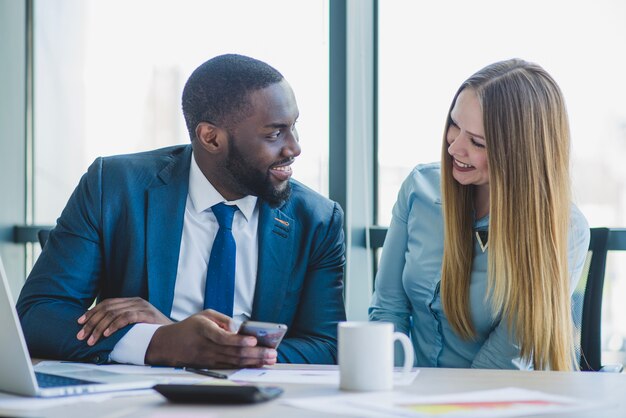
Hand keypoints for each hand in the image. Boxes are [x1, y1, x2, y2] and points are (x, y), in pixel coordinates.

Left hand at [76, 297, 172, 345]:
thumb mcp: (136, 323)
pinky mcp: (146, 314)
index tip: (80, 323)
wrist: (174, 333)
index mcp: (131, 301)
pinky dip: (114, 325)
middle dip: (91, 322)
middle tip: (81, 335)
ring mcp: (141, 306)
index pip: (107, 303)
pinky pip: (126, 317)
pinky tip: (106, 334)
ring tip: (91, 339)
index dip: (92, 312)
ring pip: (113, 314)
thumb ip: (123, 322)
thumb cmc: (153, 331)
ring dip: (99, 327)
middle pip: (107, 308)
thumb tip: (101, 330)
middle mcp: (135, 301)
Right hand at [144, 309, 276, 368]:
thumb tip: (238, 328)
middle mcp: (207, 346)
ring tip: (270, 359)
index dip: (239, 341)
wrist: (169, 344)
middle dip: (255, 353)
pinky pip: (230, 367)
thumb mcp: (205, 314)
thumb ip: (223, 319)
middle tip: (271, 353)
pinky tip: (257, 364)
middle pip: (233, 352)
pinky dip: (245, 366)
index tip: (253, 340)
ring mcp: (209, 358)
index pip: (223, 338)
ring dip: (254, 361)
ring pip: (234, 362)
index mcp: (204, 330)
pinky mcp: (211, 366)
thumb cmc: (191, 327)